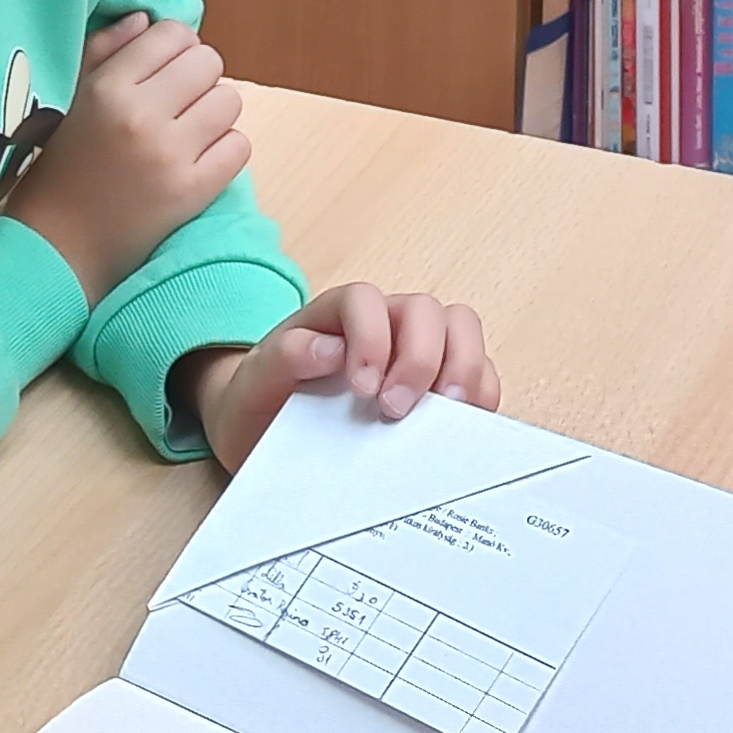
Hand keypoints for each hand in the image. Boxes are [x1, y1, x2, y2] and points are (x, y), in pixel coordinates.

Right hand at [5, 13, 245, 303]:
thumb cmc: (59, 168)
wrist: (57, 248)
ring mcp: (169, 155)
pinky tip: (197, 161)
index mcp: (106, 87)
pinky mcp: (192, 192)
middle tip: (178, 104)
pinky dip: (224, 151)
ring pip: (230, 102)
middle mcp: (140, 115)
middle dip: (198, 78)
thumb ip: (104, 51)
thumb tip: (148, 20)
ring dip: (214, 114)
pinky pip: (238, 147)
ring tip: (187, 132)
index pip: (173, 34)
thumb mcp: (69, 100)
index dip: (175, 48)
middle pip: (209, 63)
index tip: (163, 72)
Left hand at [183, 283, 497, 469]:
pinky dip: (479, 394)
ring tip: (447, 414)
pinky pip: (477, 373)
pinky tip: (462, 427)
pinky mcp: (439, 385)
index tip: (362, 388)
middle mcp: (385, 323)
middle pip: (426, 311)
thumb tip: (327, 349)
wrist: (264, 432)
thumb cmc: (262, 402)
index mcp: (338, 314)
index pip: (365, 300)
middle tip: (396, 409)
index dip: (371, 338)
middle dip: (420, 359)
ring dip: (463, 369)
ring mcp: (416, 350)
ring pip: (461, 331)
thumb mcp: (253, 382)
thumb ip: (280, 357)